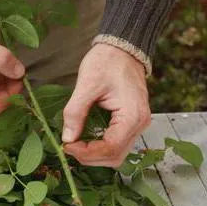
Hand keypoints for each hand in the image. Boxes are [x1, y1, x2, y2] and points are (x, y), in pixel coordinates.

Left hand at [62, 44, 150, 167]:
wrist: (122, 48)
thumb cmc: (107, 62)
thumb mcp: (86, 85)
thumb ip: (75, 113)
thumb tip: (66, 138)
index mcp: (133, 115)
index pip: (111, 148)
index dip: (87, 153)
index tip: (67, 146)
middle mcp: (140, 124)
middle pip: (114, 156)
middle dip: (89, 157)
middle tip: (68, 147)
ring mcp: (137, 125)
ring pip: (116, 155)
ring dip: (94, 155)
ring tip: (75, 145)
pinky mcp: (131, 123)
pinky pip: (116, 145)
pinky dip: (100, 148)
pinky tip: (85, 140)